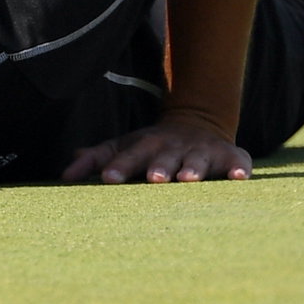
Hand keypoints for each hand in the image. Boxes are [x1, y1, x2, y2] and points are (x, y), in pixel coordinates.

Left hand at [62, 115, 251, 183]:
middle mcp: (173, 149)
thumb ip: (96, 160)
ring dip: (193, 170)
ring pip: (196, 162)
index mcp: (145, 147)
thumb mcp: (122, 147)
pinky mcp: (229, 157)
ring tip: (188, 180)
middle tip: (153, 179)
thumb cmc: (151, 147)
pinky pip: (235, 163)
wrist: (197, 124)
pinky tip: (239, 178)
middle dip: (158, 168)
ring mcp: (201, 152)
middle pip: (163, 159)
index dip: (119, 167)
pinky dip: (238, 169)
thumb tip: (65, 175)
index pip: (129, 157)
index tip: (107, 179)